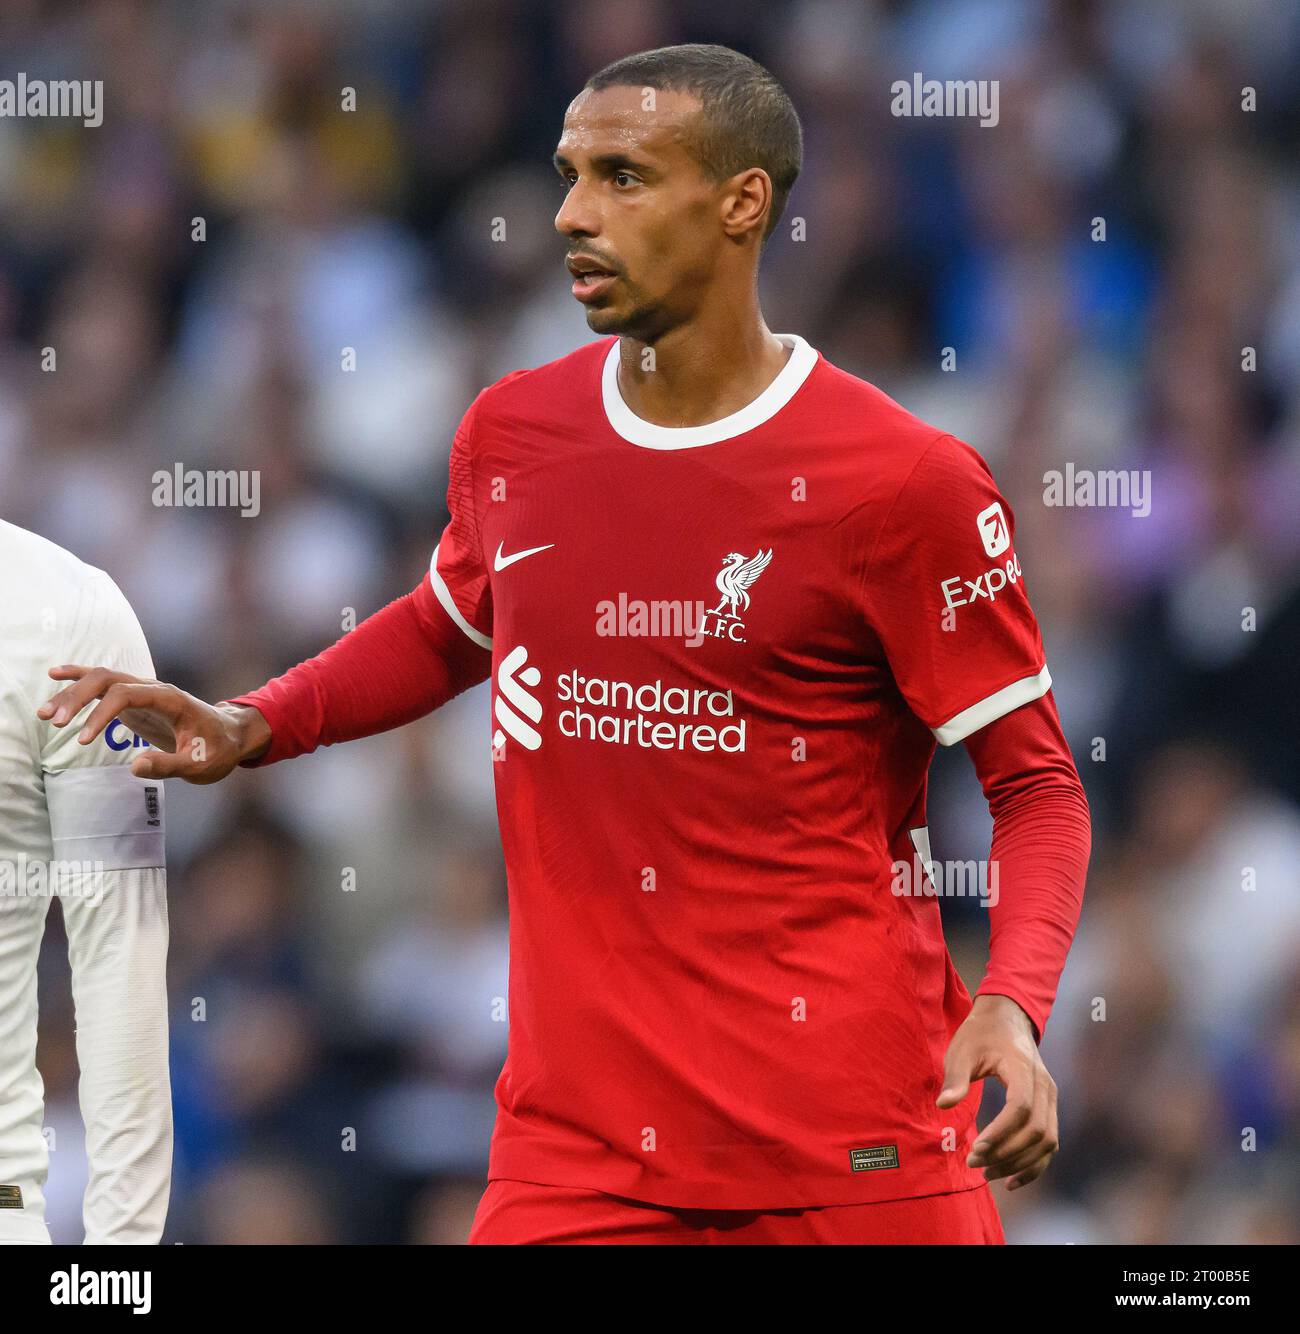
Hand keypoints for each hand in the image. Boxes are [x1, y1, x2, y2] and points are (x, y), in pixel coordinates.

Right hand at [37, 665, 270, 783]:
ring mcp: (143, 691)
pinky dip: (80, 680)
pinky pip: (104, 684)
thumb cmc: (217, 751)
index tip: (82, 740)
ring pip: (102, 679)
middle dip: (78, 697)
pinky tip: (56, 677)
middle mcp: (154, 689)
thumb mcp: (200, 765)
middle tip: (53, 722)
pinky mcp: (135, 700)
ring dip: (72, 692)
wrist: (229, 736)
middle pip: (108, 679)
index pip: (127, 694)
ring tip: (45, 714)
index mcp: (170, 699)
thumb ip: (169, 766)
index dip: (101, 714)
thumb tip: (135, 766)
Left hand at [936, 994, 1058, 1190]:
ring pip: (1047, 1142)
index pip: (1021, 1109)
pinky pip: (1050, 1144)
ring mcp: (1051, 1098)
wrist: (1007, 1018)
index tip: (976, 1148)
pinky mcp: (1050, 1108)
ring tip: (988, 1173)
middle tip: (974, 1163)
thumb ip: (955, 1077)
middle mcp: (1044, 1086)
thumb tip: (943, 1105)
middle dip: (1007, 1153)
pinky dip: (1034, 1165)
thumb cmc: (980, 1034)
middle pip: (1037, 1131)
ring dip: (1020, 1163)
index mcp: (1023, 1068)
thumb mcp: (962, 1049)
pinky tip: (1011, 1180)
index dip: (1002, 1133)